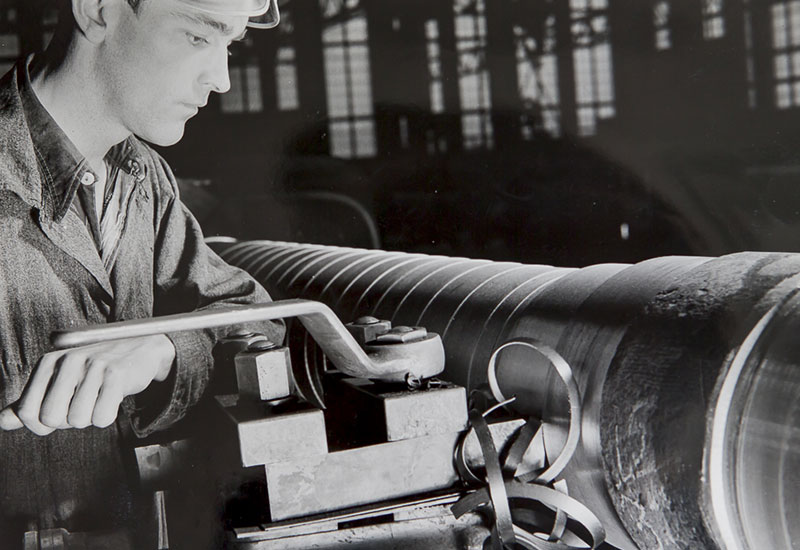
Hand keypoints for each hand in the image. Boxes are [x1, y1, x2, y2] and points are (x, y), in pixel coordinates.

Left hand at [0, 335, 174, 435]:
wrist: (140, 349)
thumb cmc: (97, 368)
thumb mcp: (61, 379)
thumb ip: (32, 400)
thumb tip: (2, 422)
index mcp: (49, 362)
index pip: (27, 411)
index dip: (41, 425)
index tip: (58, 418)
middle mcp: (68, 360)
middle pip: (51, 418)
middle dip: (67, 422)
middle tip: (82, 407)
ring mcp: (93, 366)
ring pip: (78, 420)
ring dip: (90, 418)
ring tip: (99, 400)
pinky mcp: (117, 374)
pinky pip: (102, 417)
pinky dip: (107, 416)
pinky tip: (113, 399)